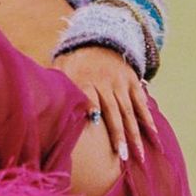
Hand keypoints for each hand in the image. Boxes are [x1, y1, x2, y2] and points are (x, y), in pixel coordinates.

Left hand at [52, 46, 157, 163]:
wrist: (97, 39)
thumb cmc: (73, 63)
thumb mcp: (61, 69)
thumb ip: (57, 87)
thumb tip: (42, 105)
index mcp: (85, 80)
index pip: (89, 96)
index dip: (92, 107)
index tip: (94, 122)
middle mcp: (105, 82)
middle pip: (113, 111)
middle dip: (119, 135)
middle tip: (123, 156)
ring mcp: (121, 82)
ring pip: (129, 111)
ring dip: (135, 134)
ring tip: (140, 156)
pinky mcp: (132, 81)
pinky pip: (141, 102)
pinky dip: (148, 119)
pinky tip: (153, 136)